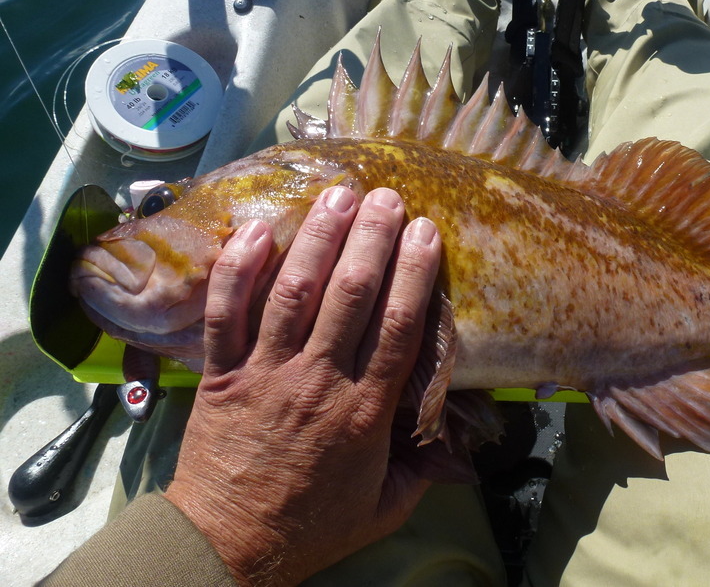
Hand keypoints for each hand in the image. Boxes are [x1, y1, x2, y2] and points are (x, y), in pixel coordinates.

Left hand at [163, 186, 440, 585]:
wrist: (228, 545)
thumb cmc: (314, 525)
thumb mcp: (387, 508)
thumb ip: (424, 467)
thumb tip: (457, 430)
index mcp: (365, 412)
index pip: (397, 328)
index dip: (413, 274)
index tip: (425, 232)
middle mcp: (318, 381)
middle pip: (351, 297)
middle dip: (372, 240)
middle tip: (387, 198)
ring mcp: (265, 372)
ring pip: (294, 293)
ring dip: (319, 239)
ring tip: (339, 195)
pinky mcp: (221, 373)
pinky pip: (226, 313)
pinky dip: (239, 270)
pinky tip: (259, 230)